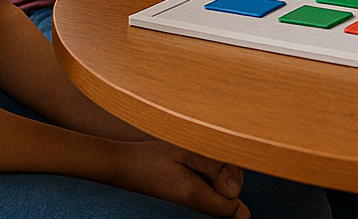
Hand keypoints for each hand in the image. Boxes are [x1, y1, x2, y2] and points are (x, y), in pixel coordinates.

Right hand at [113, 140, 249, 217]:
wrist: (122, 165)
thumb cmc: (151, 156)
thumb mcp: (185, 150)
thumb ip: (214, 167)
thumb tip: (235, 191)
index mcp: (194, 195)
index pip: (232, 207)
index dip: (233, 187)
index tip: (222, 167)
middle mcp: (193, 205)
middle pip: (227, 203)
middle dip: (227, 181)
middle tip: (207, 159)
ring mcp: (188, 204)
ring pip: (217, 198)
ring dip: (216, 179)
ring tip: (198, 161)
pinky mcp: (184, 199)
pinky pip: (206, 195)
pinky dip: (207, 181)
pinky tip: (195, 167)